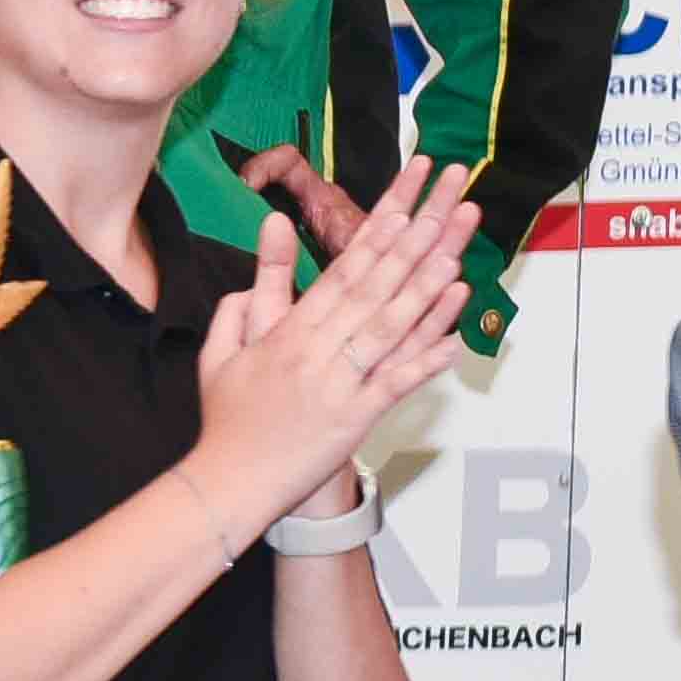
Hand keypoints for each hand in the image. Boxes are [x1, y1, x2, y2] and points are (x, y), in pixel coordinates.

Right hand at [188, 159, 479, 529]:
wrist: (228, 482)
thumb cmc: (229, 417)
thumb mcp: (222, 348)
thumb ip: (249, 292)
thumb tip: (266, 231)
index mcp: (289, 331)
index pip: (342, 269)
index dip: (377, 231)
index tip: (406, 198)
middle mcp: (317, 350)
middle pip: (375, 285)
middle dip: (415, 240)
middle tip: (448, 204)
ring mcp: (338, 385)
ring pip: (389, 329)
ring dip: (426, 290)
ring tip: (457, 253)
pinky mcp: (354, 420)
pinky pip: (395, 385)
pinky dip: (425, 362)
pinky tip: (455, 338)